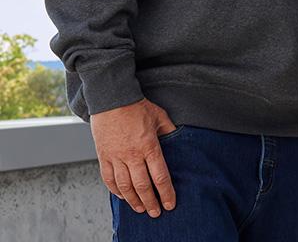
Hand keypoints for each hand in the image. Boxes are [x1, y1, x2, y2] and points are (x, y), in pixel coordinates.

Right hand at [90, 98, 176, 217]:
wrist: (112, 99)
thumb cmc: (137, 106)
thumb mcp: (159, 115)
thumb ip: (169, 130)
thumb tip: (178, 137)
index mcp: (149, 146)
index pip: (160, 176)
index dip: (166, 192)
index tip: (170, 204)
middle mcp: (132, 155)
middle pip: (142, 186)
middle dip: (151, 202)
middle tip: (156, 213)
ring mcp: (116, 157)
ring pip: (125, 187)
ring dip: (133, 201)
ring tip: (141, 209)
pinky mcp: (103, 157)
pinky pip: (109, 180)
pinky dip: (116, 191)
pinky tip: (123, 197)